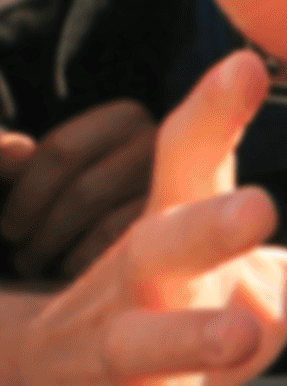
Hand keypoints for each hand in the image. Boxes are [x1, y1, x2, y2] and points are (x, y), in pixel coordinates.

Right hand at [0, 51, 286, 385]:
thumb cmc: (172, 318)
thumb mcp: (261, 284)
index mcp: (175, 234)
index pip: (187, 162)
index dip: (214, 113)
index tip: (246, 65)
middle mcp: (140, 292)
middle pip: (160, 244)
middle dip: (206, 226)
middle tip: (257, 206)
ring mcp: (121, 371)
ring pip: (143, 349)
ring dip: (191, 340)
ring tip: (244, 332)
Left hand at [0, 101, 156, 279]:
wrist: (124, 221)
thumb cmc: (65, 189)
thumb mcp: (36, 164)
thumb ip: (9, 154)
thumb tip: (13, 153)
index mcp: (124, 119)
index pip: (61, 151)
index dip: (24, 196)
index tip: (10, 227)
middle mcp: (158, 145)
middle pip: (84, 192)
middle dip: (40, 230)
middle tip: (20, 251)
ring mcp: (173, 185)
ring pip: (103, 223)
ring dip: (57, 249)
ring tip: (33, 262)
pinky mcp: (172, 221)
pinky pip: (121, 250)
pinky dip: (83, 262)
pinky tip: (68, 266)